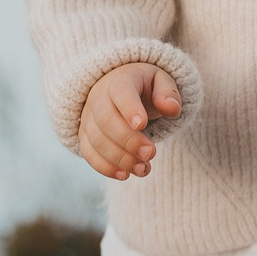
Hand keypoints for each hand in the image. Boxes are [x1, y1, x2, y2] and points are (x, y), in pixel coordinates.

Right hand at [80, 62, 180, 179]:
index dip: (130, 108)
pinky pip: (89, 153)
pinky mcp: (85, 136)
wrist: (118, 90)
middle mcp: (99, 98)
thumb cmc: (144, 87)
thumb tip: (171, 108)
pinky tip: (125, 175)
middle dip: (128, 140)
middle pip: (106, 119)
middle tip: (150, 153)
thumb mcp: (161, 81)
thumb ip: (168, 93)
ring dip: (120, 158)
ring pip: (97, 140)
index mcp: (120, 80)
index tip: (142, 125)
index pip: (121, 91)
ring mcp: (89, 118)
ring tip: (143, 169)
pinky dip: (105, 167)